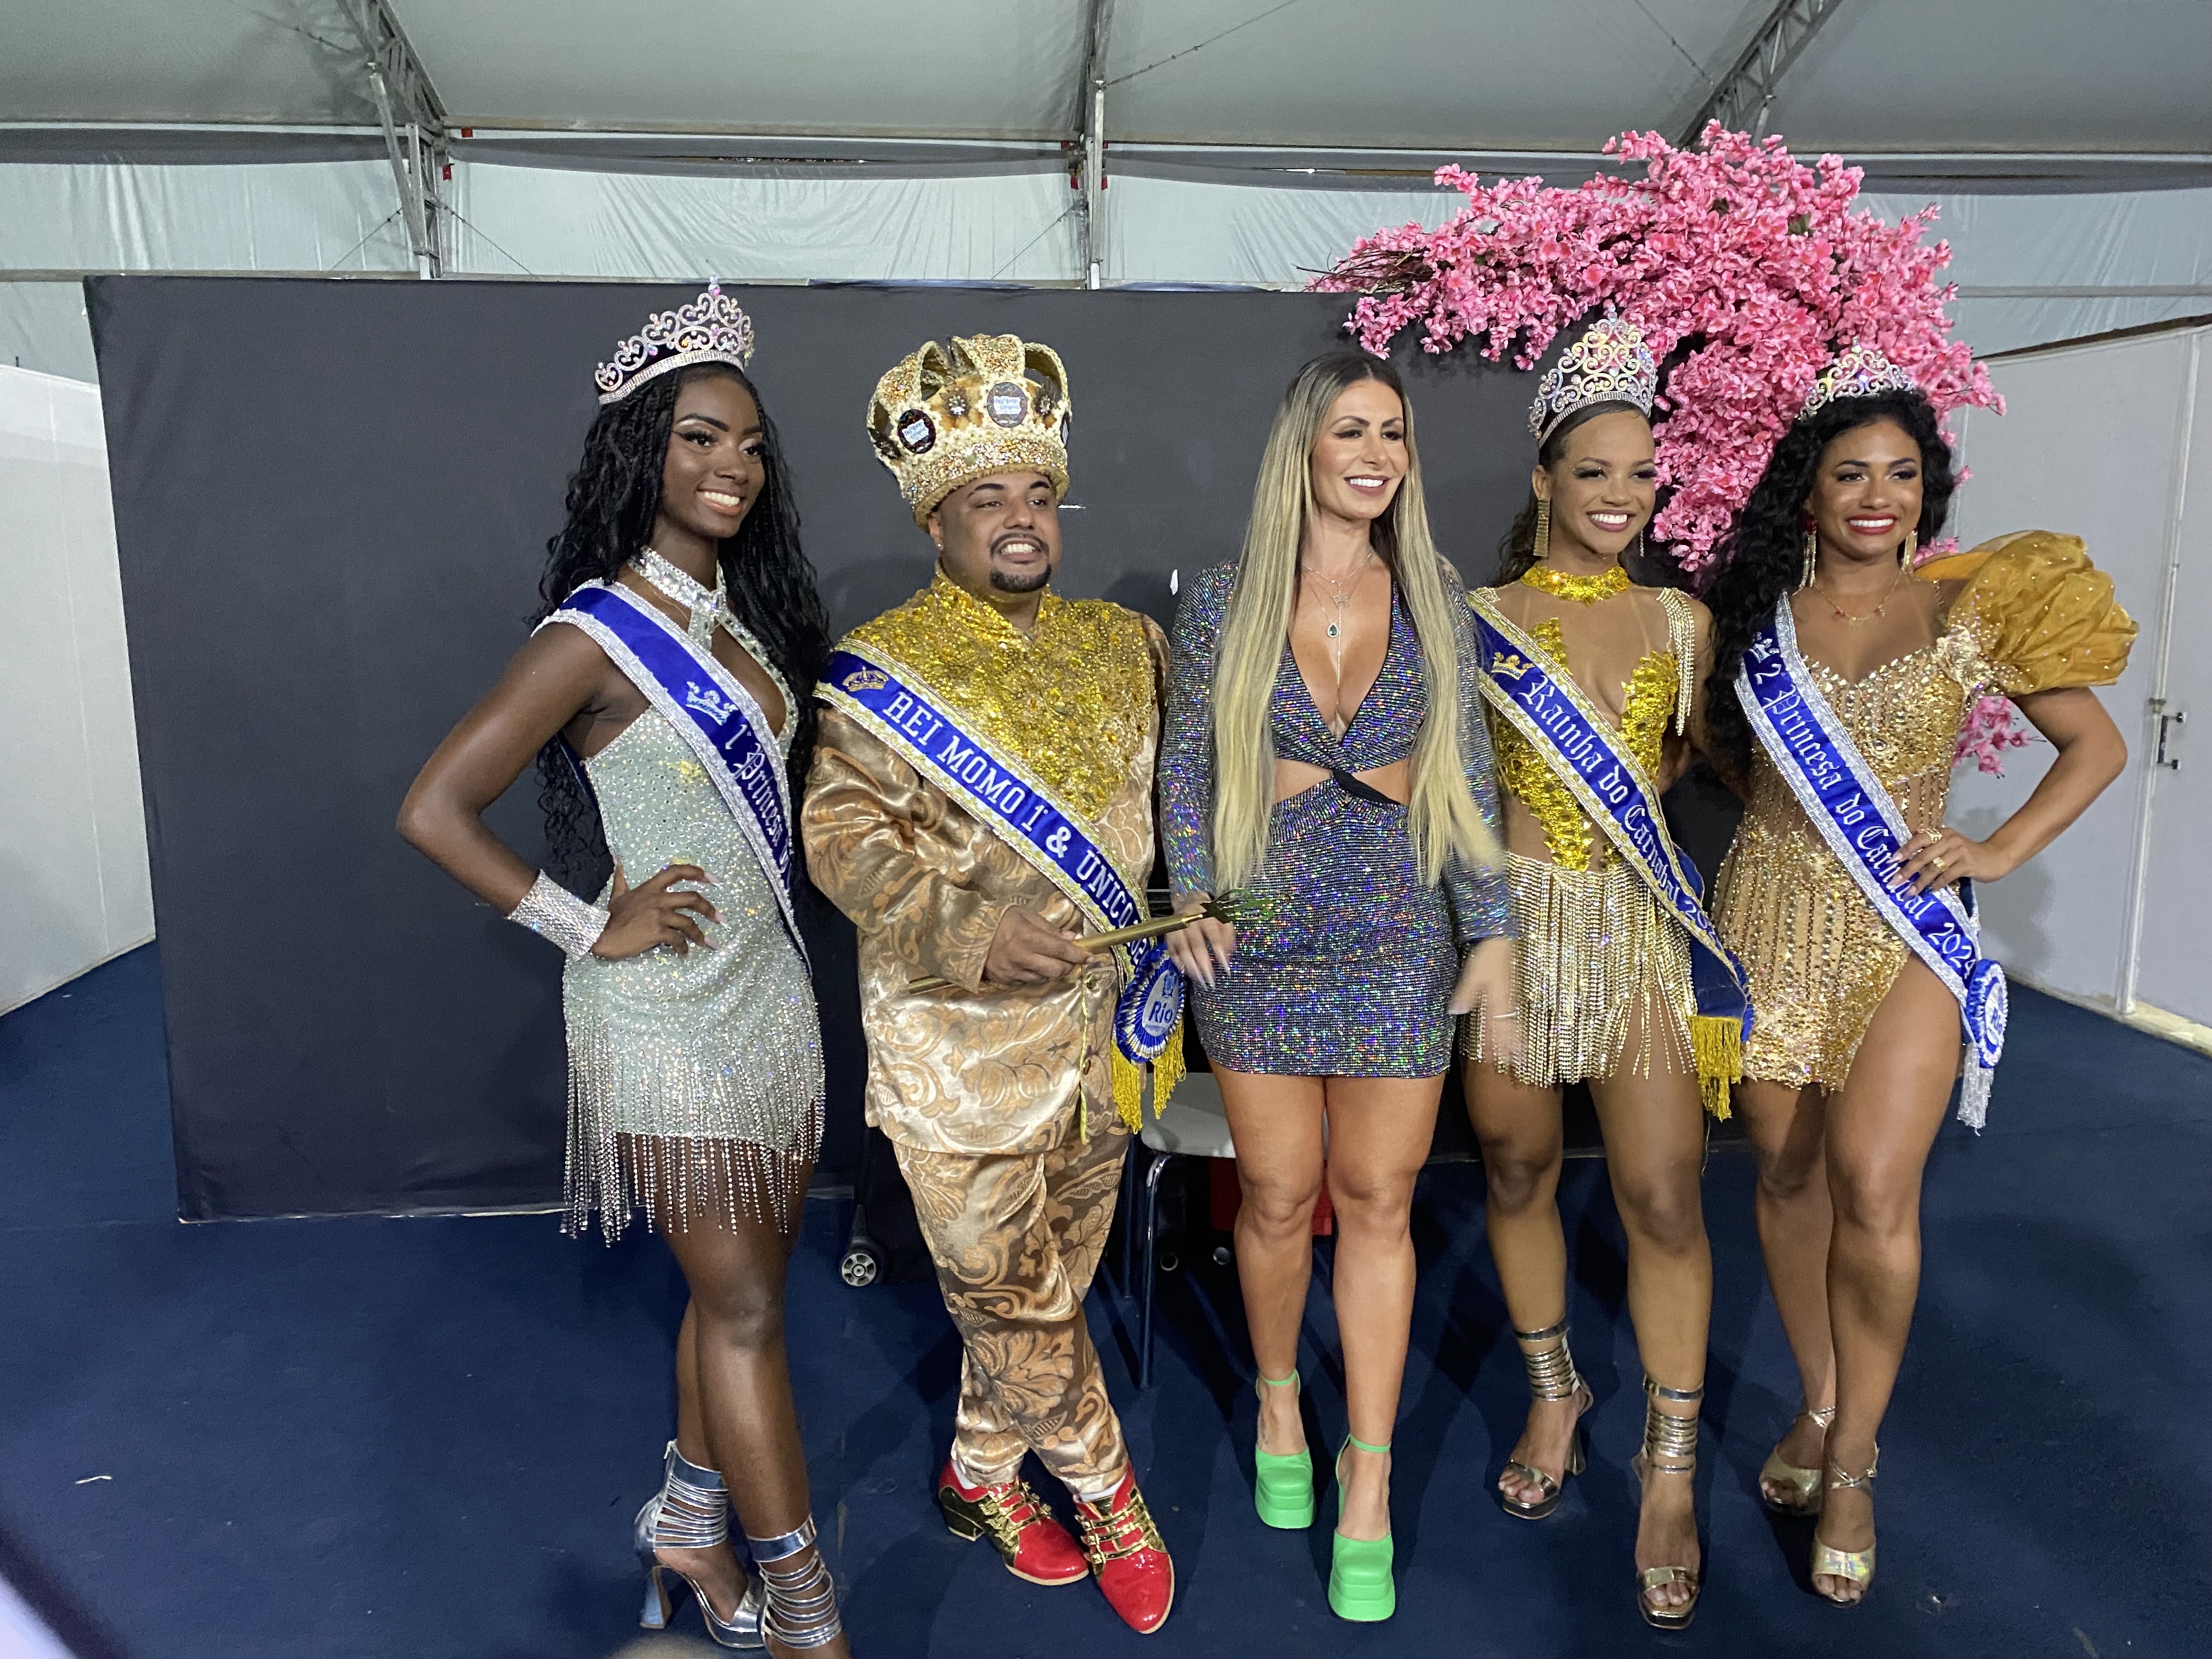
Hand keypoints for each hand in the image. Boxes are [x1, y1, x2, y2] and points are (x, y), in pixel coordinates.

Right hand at [592, 862, 716, 958]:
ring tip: (708, 943)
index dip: (697, 872)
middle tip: (720, 919)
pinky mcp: (657, 932)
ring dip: (700, 935)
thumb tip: (616, 859)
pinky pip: (677, 940)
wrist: (600, 934)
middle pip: (692, 898)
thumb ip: (621, 877)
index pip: (677, 872)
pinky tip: (684, 953)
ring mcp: (658, 916)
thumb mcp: (617, 893)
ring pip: (689, 923)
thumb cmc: (610, 916)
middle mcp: (658, 899)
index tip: (714, 879)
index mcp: (650, 888)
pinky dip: (683, 947)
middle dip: (709, 909)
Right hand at [983, 907, 1090, 987]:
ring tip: (1046, 960)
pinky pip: (1028, 982)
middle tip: (1069, 959)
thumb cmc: (999, 920)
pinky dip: (1035, 975)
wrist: (968, 935)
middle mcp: (1023, 958)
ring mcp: (1014, 972)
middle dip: (1068, 966)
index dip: (1078, 955)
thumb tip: (1071, 938)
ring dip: (1051, 971)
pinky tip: (1030, 965)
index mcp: (1028, 938)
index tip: (1090, 957)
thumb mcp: (1024, 914)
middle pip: (1056, 970)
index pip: (1061, 950)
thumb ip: (1049, 927)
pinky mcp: (1006, 981)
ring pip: (1044, 978)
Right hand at [1163, 893, 1236, 987]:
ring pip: (1182, 948)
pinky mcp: (1169, 935)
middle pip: (1195, 942)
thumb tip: (1226, 956)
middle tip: (1209, 976)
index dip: (1218, 947)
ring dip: (1190, 964)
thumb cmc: (1209, 913)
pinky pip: (1172, 950)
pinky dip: (1178, 961)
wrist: (1188, 901)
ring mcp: (1177, 928)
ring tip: (1198, 977)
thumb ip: (1227, 935)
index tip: (1224, 964)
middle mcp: (1189, 919)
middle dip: (1202, 961)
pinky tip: (1186, 970)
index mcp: (1205, 912)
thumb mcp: (1223, 918)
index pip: (1212, 930)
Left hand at [1449, 936, 1522, 1065]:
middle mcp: (1507, 1000)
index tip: (1495, 1059)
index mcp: (1498, 1000)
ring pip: (1514, 1021)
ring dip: (1516, 1037)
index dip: (1495, 1044)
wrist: (1501, 938)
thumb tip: (1455, 1011)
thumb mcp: (1472, 975)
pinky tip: (1514, 1026)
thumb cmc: (1487, 956)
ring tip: (1520, 1052)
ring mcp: (1511, 995)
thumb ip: (1465, 994)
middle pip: (1510, 1028)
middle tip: (1515, 1062)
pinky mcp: (1511, 988)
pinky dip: (1515, 1024)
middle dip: (1511, 1046)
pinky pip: (1514, 1012)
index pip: (1497, 1028)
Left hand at [1892, 826, 2011, 894]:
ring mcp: (1959, 852)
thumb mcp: (1947, 846)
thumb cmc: (1966, 854)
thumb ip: (1930, 848)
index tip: (1891, 861)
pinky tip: (1929, 892)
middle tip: (1894, 882)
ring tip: (1909, 893)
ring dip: (1920, 882)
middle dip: (1907, 870)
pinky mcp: (1968, 864)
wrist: (1995, 857)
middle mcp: (1949, 840)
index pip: (1919, 838)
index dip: (1905, 849)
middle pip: (1923, 856)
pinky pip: (1947, 876)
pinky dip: (1937, 885)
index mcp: (1942, 833)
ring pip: (1934, 868)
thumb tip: (1904, 856)